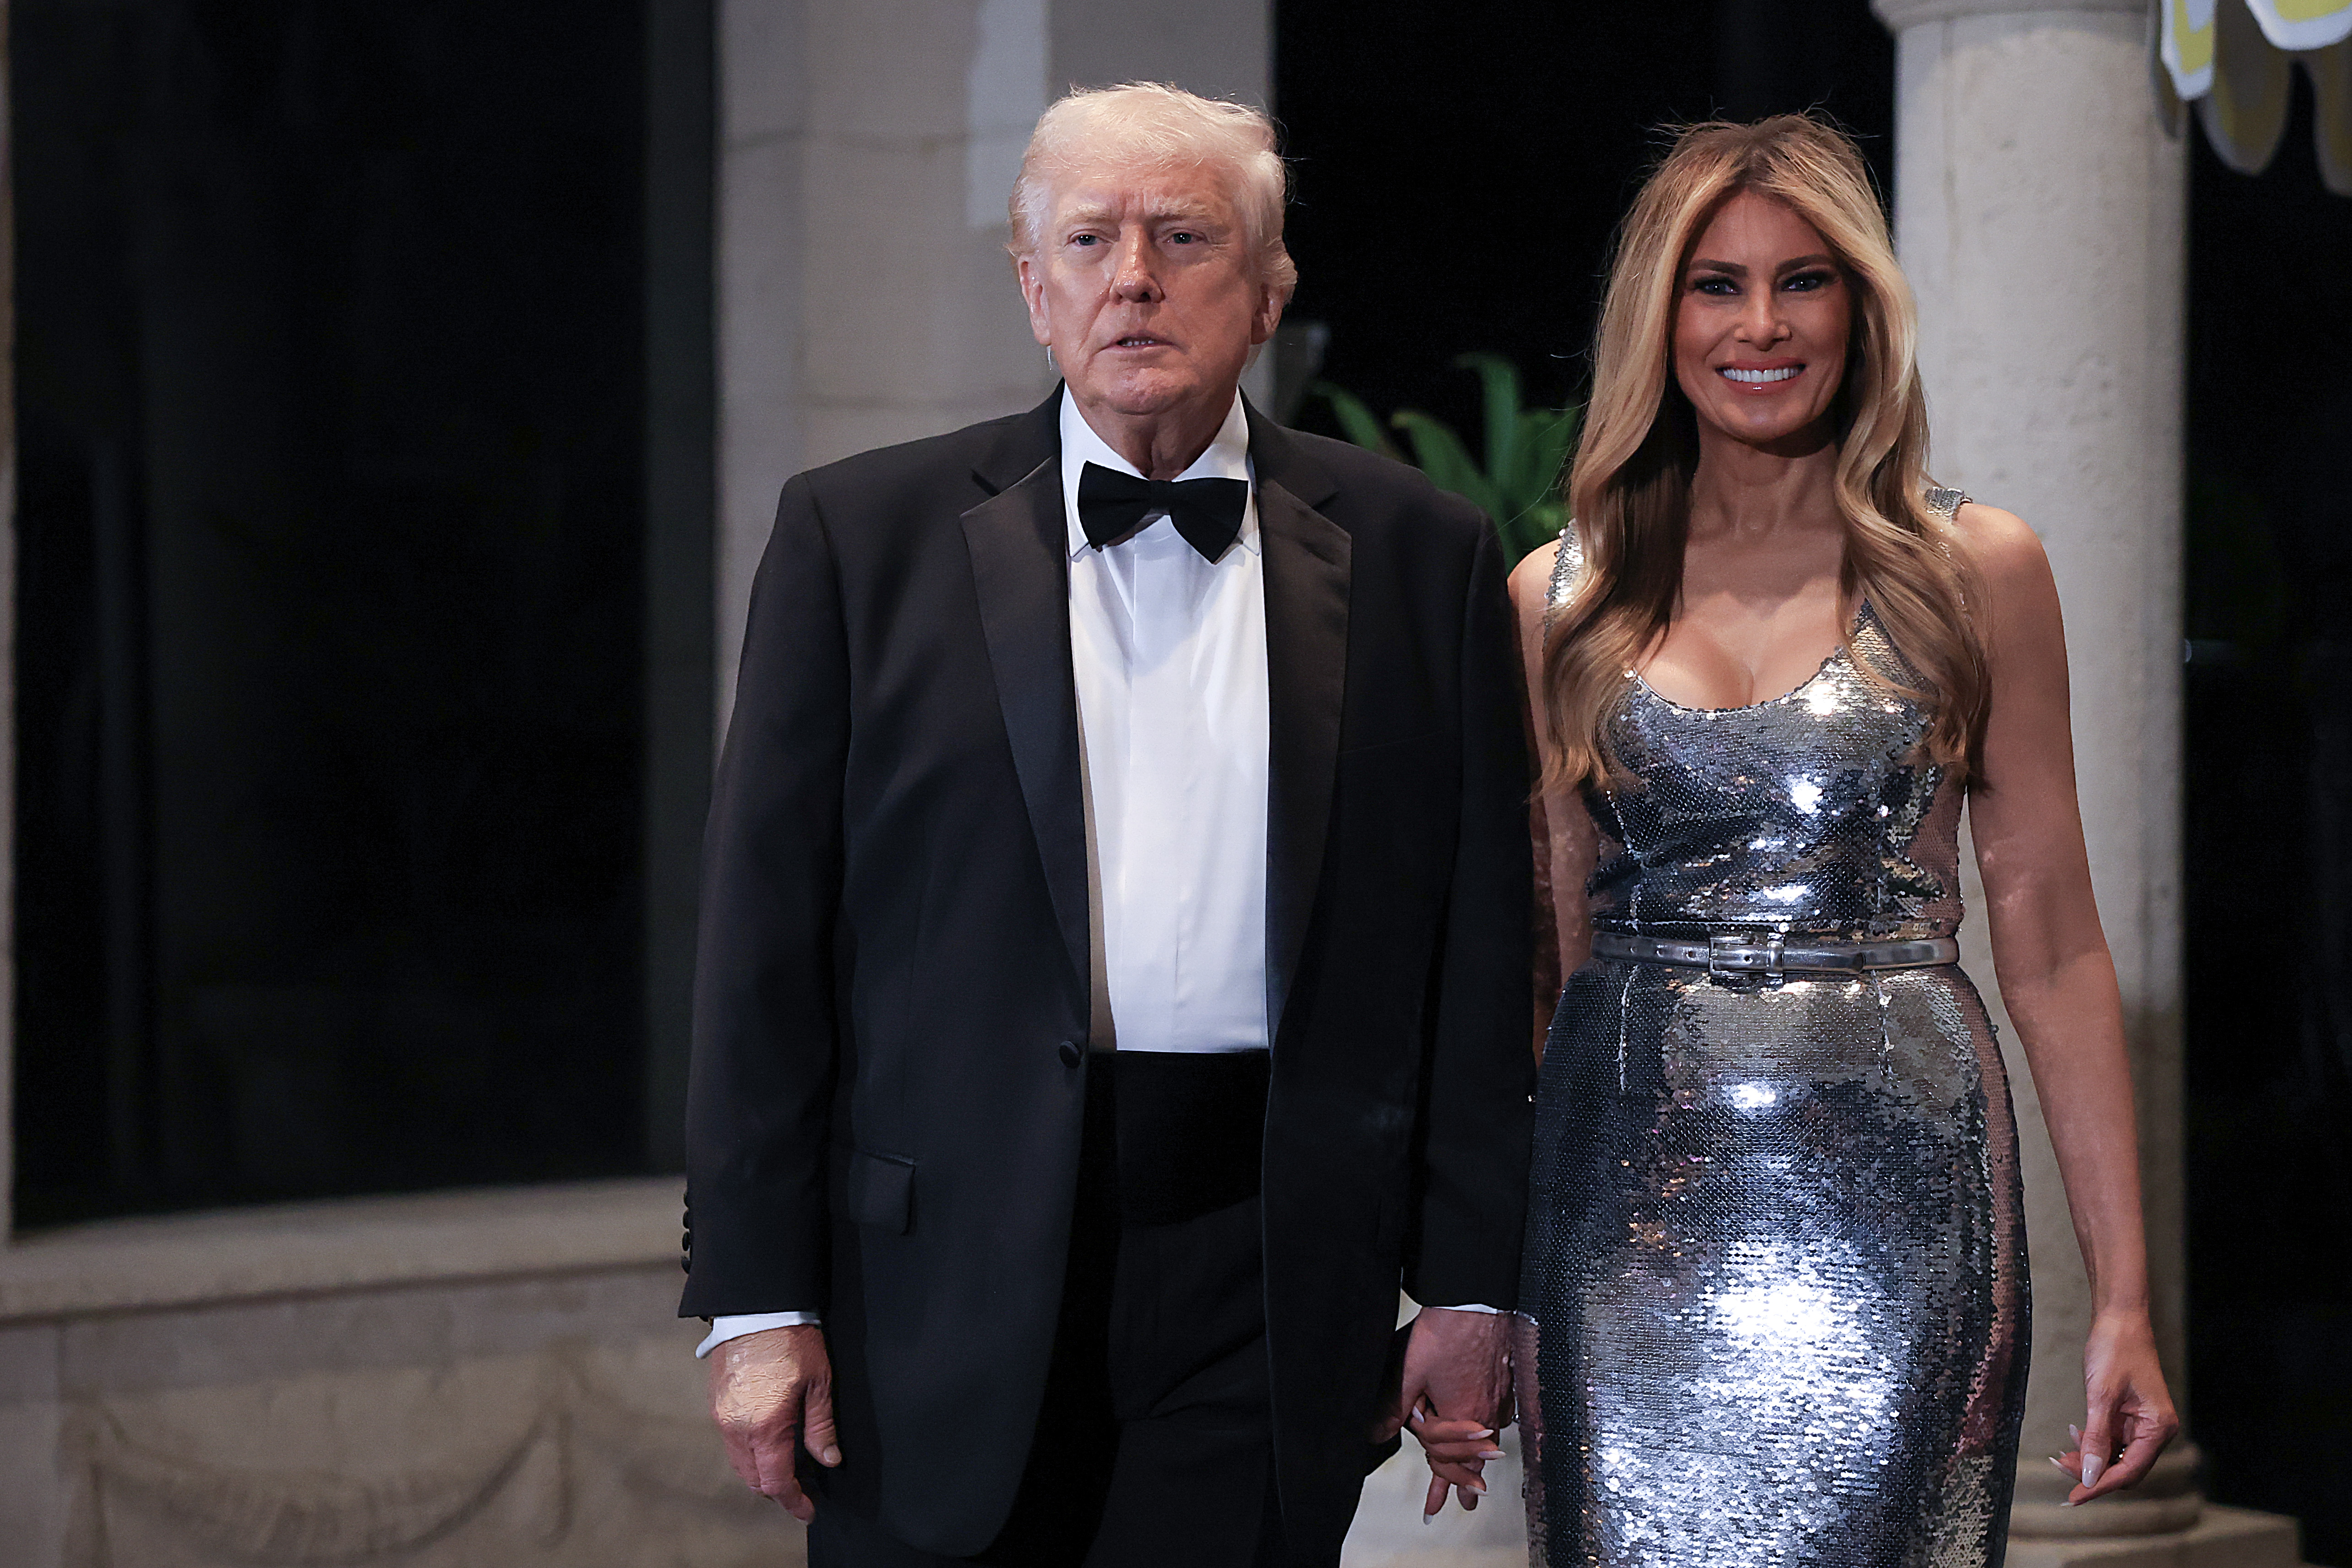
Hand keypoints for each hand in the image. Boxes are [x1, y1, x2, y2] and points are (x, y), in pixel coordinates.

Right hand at [709, 1324, 839, 1521]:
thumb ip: (821, 1427)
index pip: (777, 1481)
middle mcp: (738, 1428)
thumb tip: (829, 1460)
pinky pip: (731, 1442)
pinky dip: (749, 1451)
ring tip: (789, 1463)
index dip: (794, 1501)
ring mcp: (722, 1417)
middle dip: (779, 1489)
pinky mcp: (716, 1404)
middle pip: (755, 1478)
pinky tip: (769, 1440)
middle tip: (804, 1486)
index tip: (808, 1510)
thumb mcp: (819, 1383)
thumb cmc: (792, 1341)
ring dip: (762, 1471)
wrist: (757, 1308)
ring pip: (740, 1463)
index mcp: (766, 1427)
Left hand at [1376, 1307, 1510, 1519]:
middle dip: (1465, 1482)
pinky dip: (1491, 1429)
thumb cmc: (1446, 1334)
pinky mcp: (1505, 1381)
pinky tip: (1490, 1429)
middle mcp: (1486, 1413)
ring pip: (1489, 1438)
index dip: (1438, 1482)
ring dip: (1480, 1459)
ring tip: (1480, 1477)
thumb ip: (1394, 1407)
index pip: (1445, 1458)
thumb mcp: (1410, 1372)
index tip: (1434, 1507)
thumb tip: (1374, 1435)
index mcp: (1462, 1417)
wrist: (1478, 1301)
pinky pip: (1499, 1415)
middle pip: (1474, 1457)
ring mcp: (1499, 1397)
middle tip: (1466, 1504)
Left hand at [2048, 1311, 2178, 1505]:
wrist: (2118, 1318)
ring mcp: (2143, 1423)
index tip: (2073, 1499)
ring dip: (2089, 1458)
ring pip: (2115, 1455)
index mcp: (2158, 1428)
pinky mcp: (2129, 1415)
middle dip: (2092, 1472)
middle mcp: (2155, 1430)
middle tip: (2059, 1468)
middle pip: (2123, 1468)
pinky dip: (2092, 1442)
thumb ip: (2096, 1438)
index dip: (2100, 1486)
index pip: (2129, 1471)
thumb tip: (2090, 1476)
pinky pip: (2111, 1439)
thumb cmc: (2115, 1349)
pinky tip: (2073, 1437)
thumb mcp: (2101, 1396)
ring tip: (2060, 1455)